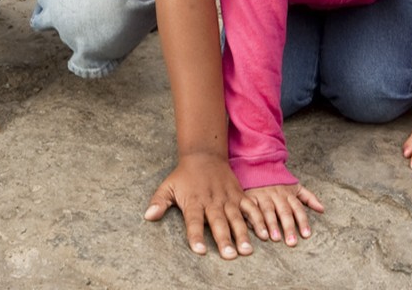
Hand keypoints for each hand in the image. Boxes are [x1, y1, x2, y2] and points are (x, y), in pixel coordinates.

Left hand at [144, 152, 261, 258]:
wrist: (204, 154)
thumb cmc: (184, 175)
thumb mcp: (168, 186)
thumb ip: (159, 202)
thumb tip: (148, 216)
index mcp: (194, 201)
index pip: (194, 221)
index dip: (196, 235)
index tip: (199, 250)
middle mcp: (212, 200)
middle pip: (218, 222)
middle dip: (224, 239)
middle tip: (229, 255)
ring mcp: (227, 197)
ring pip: (236, 217)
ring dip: (242, 234)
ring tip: (246, 250)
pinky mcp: (238, 194)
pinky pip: (249, 207)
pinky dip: (257, 219)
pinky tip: (263, 233)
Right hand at [246, 183, 323, 246]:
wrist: (259, 165)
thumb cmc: (279, 181)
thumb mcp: (295, 186)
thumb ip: (309, 197)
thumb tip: (322, 209)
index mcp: (288, 194)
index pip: (298, 209)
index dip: (303, 222)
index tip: (306, 235)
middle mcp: (276, 195)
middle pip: (284, 212)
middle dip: (288, 227)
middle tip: (291, 242)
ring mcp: (263, 196)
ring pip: (268, 211)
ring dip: (271, 224)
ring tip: (274, 238)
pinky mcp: (250, 196)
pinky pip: (251, 208)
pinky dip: (253, 218)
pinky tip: (254, 228)